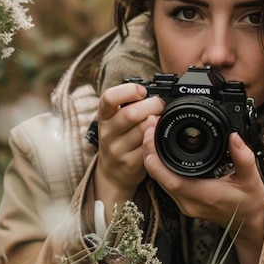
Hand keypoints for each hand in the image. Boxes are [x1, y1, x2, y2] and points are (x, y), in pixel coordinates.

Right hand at [94, 83, 164, 213]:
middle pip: (131, 114)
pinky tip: (158, 135)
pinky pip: (150, 147)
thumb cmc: (119, 138)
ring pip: (143, 130)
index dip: (128, 91)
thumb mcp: (115, 120)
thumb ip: (129, 106)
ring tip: (160, 119)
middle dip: (152, 105)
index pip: (108, 98)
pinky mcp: (131, 163)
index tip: (141, 91)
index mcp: (104, 116)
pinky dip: (158, 138)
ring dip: (157, 122)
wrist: (113, 173)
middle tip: (160, 104)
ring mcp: (118, 150)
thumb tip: (155, 93)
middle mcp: (107, 133)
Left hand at [143, 121, 263, 235]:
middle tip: (151, 124)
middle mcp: (188, 202)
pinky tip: (161, 148)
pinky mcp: (182, 201)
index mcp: (204, 195)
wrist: (248, 223)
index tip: (153, 131)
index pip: (169, 178)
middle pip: (157, 175)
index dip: (155, 155)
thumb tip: (234, 136)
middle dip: (149, 148)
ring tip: (154, 132)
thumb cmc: (250, 202)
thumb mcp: (251, 178)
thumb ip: (244, 157)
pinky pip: (164, 181)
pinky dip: (159, 164)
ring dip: (152, 156)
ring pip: (158, 178)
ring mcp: (183, 203)